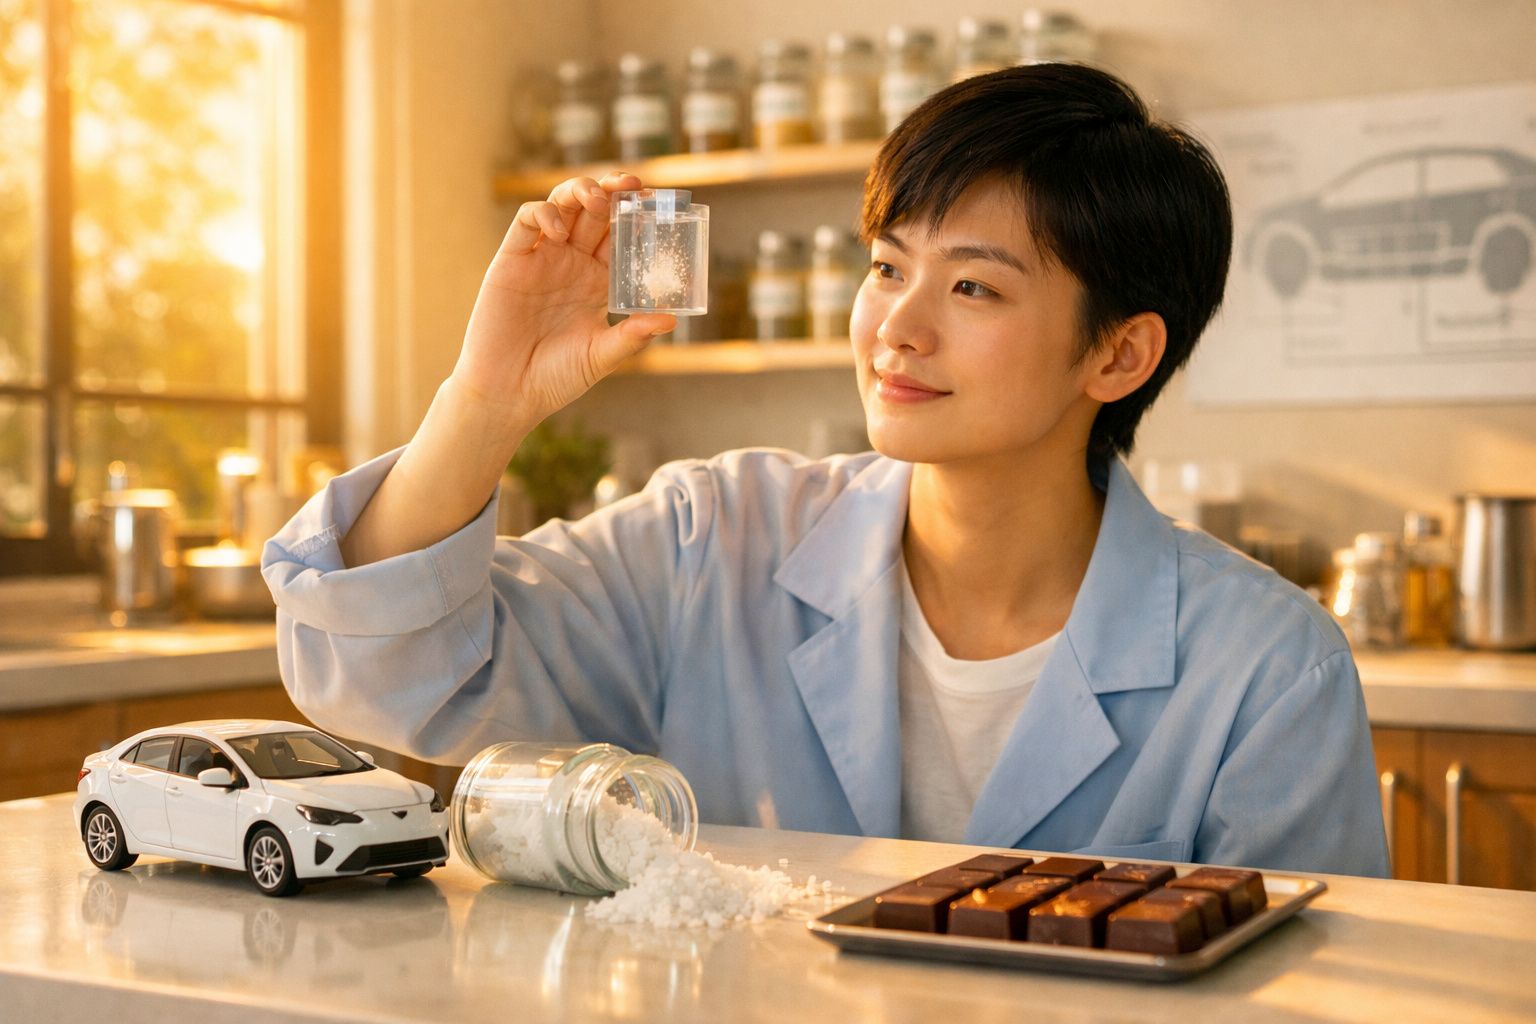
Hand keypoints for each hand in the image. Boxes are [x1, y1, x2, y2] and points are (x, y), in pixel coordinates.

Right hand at [452, 171, 677, 434]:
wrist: (508, 394)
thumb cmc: (556, 378)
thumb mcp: (601, 356)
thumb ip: (632, 336)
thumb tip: (670, 319)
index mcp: (598, 282)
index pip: (622, 238)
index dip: (639, 217)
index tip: (659, 205)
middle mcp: (572, 264)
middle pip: (595, 213)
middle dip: (615, 193)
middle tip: (633, 186)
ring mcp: (542, 258)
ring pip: (563, 206)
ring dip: (581, 192)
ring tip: (599, 198)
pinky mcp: (511, 260)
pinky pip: (527, 222)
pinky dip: (544, 215)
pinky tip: (559, 232)